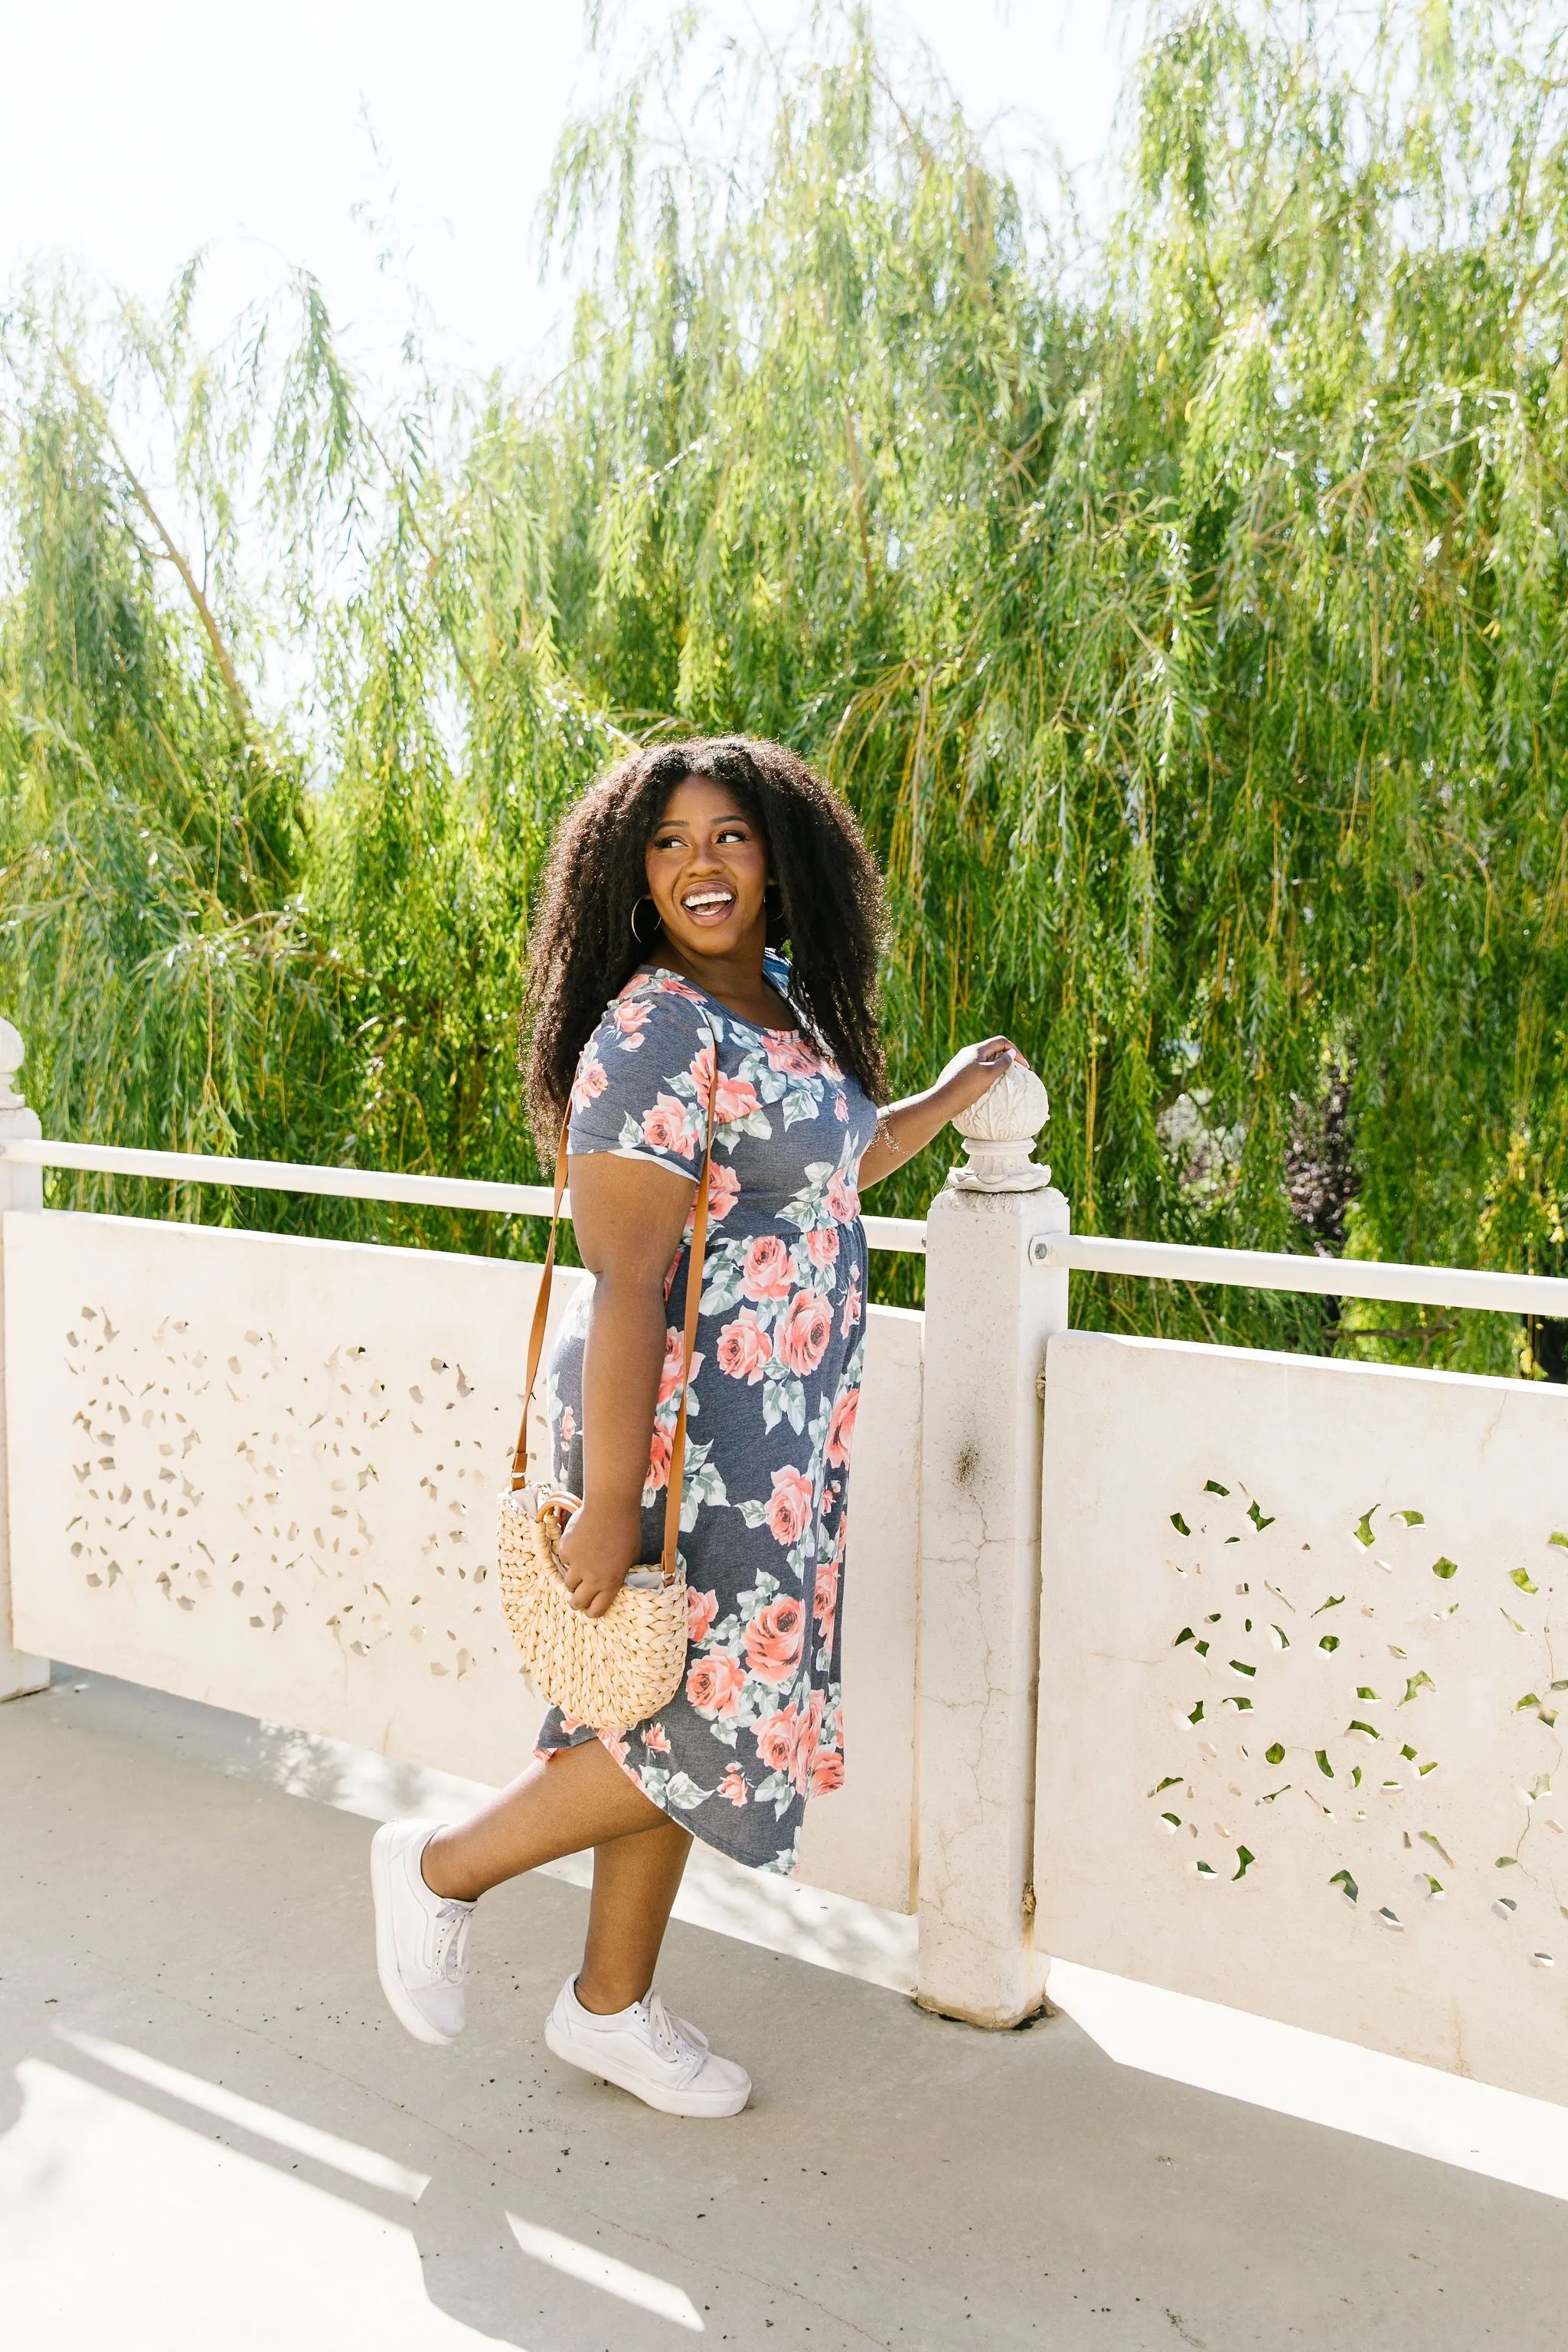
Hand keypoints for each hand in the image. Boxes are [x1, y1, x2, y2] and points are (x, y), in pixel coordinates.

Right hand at [556, 1498, 641, 1617]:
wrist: (611, 1506)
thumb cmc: (627, 1529)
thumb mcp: (632, 1557)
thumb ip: (620, 1573)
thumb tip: (613, 1582)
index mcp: (611, 1582)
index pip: (597, 1610)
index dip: (593, 1612)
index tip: (591, 1610)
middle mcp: (592, 1578)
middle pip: (577, 1602)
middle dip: (578, 1603)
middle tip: (578, 1598)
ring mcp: (577, 1564)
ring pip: (568, 1583)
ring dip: (573, 1580)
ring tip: (581, 1569)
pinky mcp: (566, 1550)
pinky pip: (565, 1560)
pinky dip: (570, 1556)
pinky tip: (580, 1544)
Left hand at [933, 1036, 1027, 1121]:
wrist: (942, 1102)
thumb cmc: (967, 1087)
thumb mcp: (989, 1074)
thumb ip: (1002, 1062)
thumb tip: (1011, 1053)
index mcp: (976, 1050)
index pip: (1001, 1042)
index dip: (1015, 1052)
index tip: (1024, 1067)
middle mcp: (968, 1054)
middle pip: (993, 1050)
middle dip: (1006, 1060)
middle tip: (1015, 1074)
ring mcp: (961, 1064)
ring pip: (984, 1062)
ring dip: (996, 1069)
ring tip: (1003, 1082)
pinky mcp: (957, 1075)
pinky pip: (976, 1071)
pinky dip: (986, 1076)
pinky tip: (987, 1089)